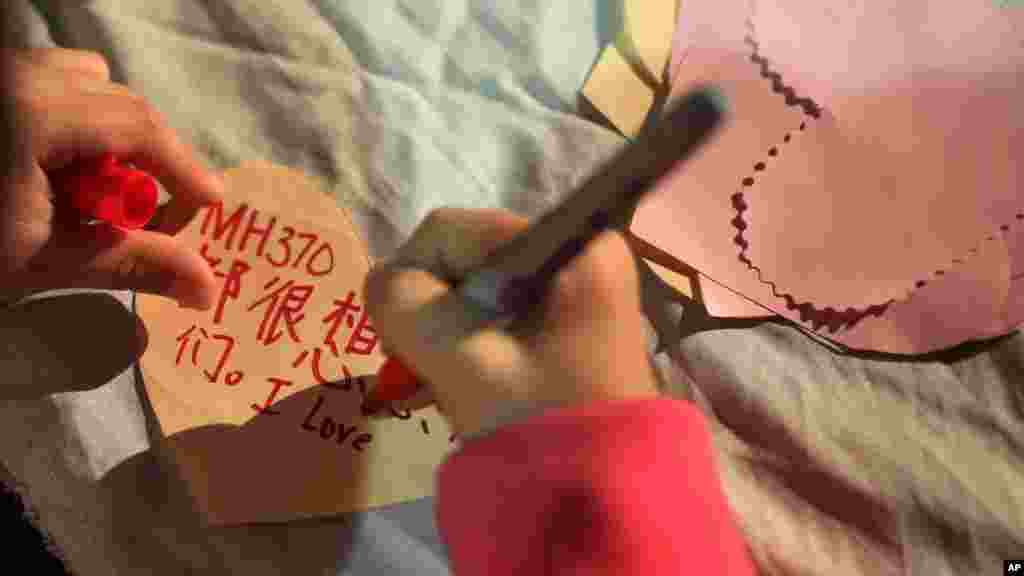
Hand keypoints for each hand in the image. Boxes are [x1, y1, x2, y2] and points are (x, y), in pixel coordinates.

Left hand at [0, 48, 222, 308]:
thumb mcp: (45, 261)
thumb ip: (133, 264)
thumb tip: (210, 289)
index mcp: (31, 114)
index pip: (138, 127)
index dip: (184, 169)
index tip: (210, 211)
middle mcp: (15, 75)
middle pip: (119, 103)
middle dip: (147, 161)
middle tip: (146, 217)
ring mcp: (0, 74)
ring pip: (85, 84)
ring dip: (107, 138)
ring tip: (87, 195)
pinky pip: (51, 82)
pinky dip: (71, 123)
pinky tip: (50, 172)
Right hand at [364, 208, 658, 438]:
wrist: (601, 493)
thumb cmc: (537, 424)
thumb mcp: (461, 364)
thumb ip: (405, 308)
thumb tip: (384, 284)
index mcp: (568, 246)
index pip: (449, 233)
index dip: (411, 285)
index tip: (408, 350)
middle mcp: (581, 248)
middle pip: (463, 257)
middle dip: (432, 314)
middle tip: (424, 374)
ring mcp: (580, 282)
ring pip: (476, 286)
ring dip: (447, 333)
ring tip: (443, 386)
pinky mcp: (573, 314)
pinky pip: (501, 309)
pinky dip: (472, 342)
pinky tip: (464, 383)